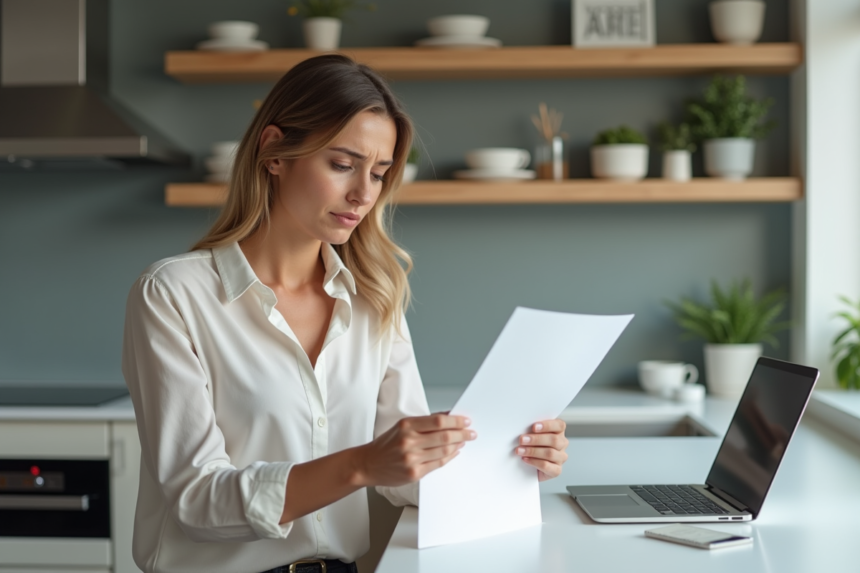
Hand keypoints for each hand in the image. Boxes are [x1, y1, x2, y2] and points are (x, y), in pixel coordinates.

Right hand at [355, 413, 476, 487]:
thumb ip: (425, 422)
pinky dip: (450, 456)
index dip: (456, 420)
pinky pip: (439, 463)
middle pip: (444, 436)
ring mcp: (412, 458)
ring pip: (444, 450)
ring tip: (464, 441)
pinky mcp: (414, 473)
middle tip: (471, 432)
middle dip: (462, 433)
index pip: (438, 421)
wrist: (368, 464)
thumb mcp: (402, 426)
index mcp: (406, 426)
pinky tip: (455, 452)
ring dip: (458, 445)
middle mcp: (409, 441)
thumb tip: (449, 417)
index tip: (466, 421)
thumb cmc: (386, 444)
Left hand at [516, 419, 568, 481]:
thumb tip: (523, 428)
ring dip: (532, 451)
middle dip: (536, 439)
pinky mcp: (556, 470)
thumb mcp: (532, 435)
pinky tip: (525, 459)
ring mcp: (561, 458)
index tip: (534, 427)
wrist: (530, 466)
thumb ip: (532, 430)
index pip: (559, 425)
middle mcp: (562, 444)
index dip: (547, 425)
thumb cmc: (531, 445)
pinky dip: (534, 462)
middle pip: (554, 440)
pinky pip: (546, 466)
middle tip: (522, 440)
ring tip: (520, 450)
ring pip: (550, 453)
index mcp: (559, 432)